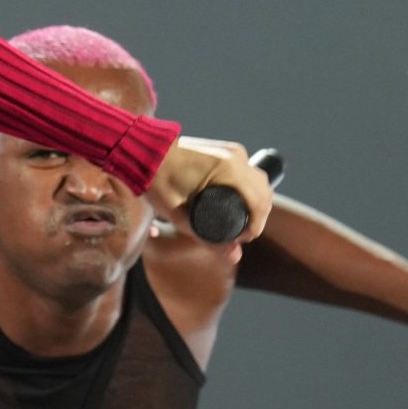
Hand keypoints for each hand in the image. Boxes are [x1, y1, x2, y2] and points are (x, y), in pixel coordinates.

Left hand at [146, 137, 272, 262]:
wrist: (143, 154)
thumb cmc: (158, 183)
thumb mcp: (180, 216)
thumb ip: (207, 239)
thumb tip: (235, 258)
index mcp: (229, 170)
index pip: (261, 202)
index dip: (256, 226)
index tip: (243, 238)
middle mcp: (236, 157)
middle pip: (264, 192)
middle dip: (259, 215)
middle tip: (241, 233)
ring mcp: (233, 151)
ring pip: (260, 180)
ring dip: (257, 201)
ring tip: (240, 220)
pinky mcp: (227, 150)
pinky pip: (248, 171)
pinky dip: (249, 188)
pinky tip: (240, 202)